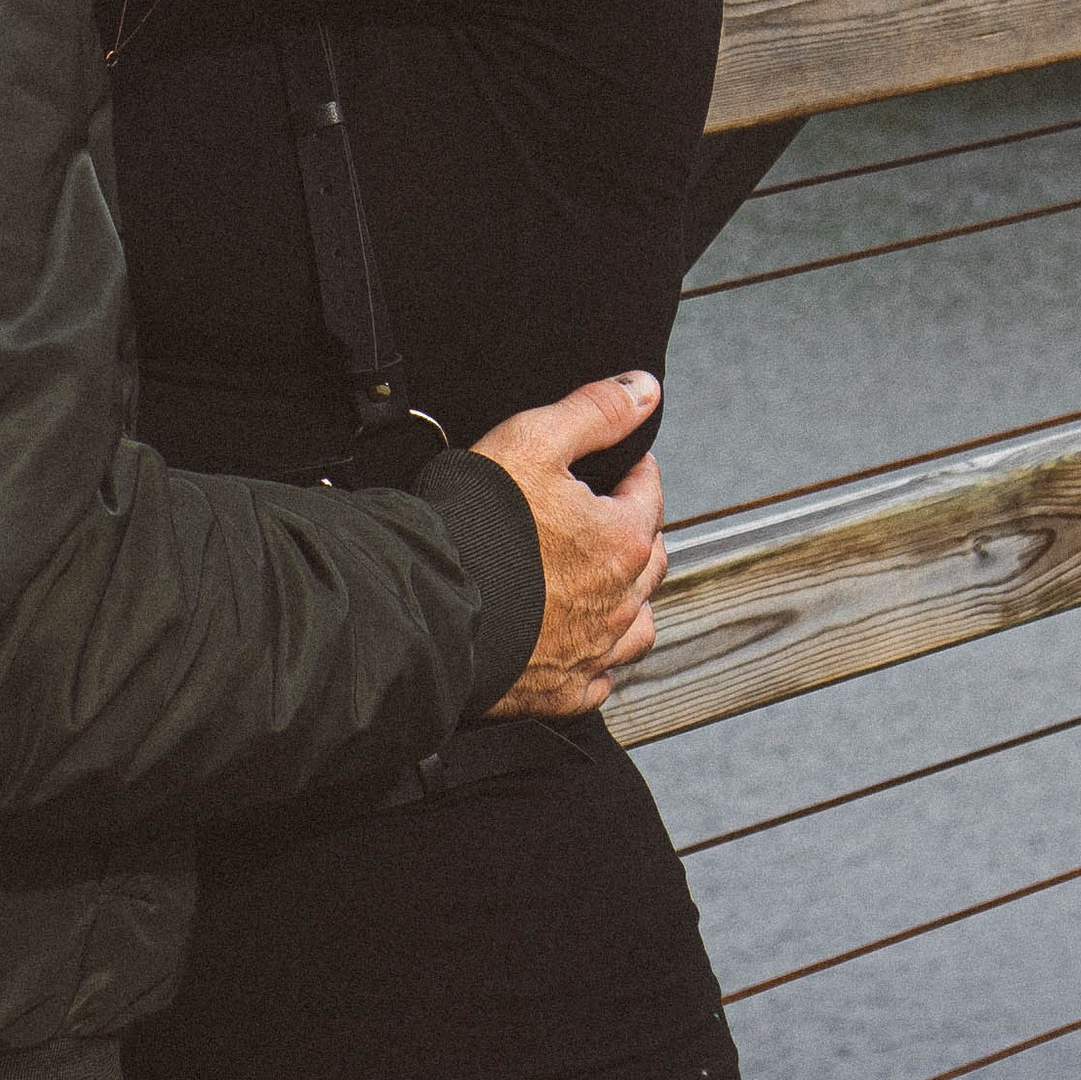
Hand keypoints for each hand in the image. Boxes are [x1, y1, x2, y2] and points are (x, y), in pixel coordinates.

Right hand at [471, 372, 666, 719]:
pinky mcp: (561, 690)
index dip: (633, 470)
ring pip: (637, 625)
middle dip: (636, 530)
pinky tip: (581, 643)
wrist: (430, 605)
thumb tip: (644, 389)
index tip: (619, 463)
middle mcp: (619, 601)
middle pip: (650, 559)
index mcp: (622, 539)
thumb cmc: (479, 523)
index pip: (649, 493)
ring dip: (630, 600)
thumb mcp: (534, 440)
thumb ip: (595, 412)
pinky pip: (600, 677)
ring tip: (604, 580)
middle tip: (608, 512)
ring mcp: (592, 651)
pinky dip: (598, 658)